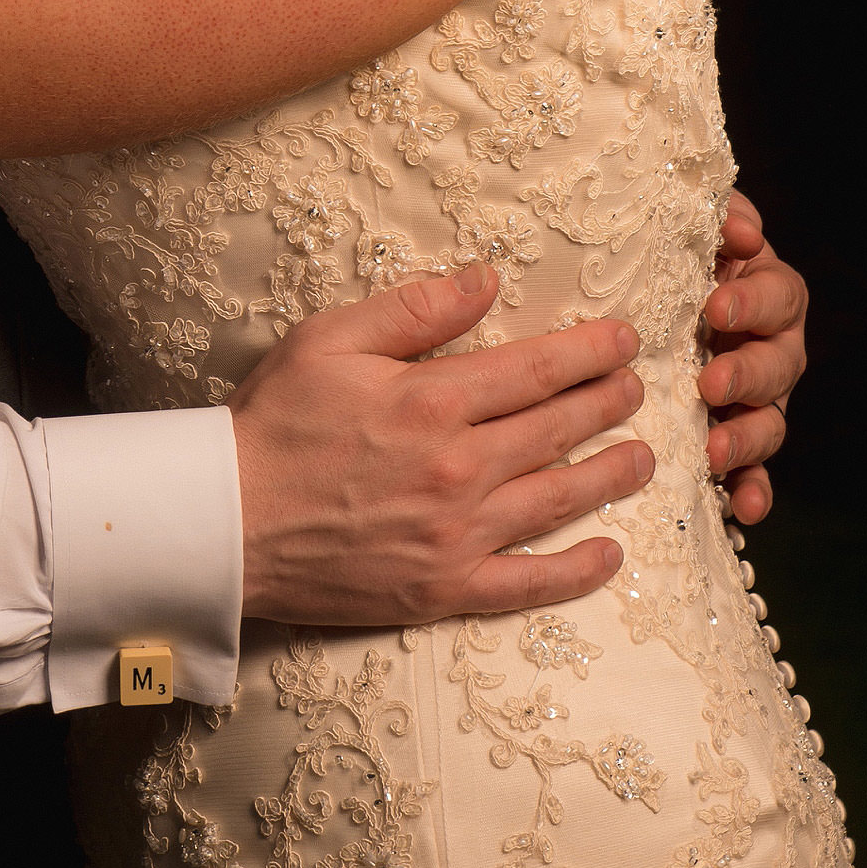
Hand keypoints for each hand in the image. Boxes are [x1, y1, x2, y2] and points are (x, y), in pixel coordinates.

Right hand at [231, 265, 650, 623]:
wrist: (223, 522)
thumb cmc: (271, 424)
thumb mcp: (329, 339)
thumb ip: (414, 309)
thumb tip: (486, 279)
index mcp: (434, 401)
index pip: (537, 370)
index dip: (590, 352)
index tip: (623, 339)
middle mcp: (460, 468)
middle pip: (559, 429)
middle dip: (607, 403)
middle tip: (636, 388)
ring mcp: (457, 535)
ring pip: (559, 500)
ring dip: (611, 475)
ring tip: (643, 458)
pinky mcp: (443, 589)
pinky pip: (529, 585)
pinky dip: (577, 572)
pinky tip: (609, 555)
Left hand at [698, 188, 806, 526]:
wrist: (646, 300)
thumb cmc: (674, 259)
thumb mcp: (693, 227)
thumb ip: (720, 218)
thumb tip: (742, 232)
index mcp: (768, 294)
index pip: (778, 296)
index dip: (753, 302)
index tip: (716, 305)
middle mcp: (774, 350)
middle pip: (778, 367)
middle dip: (746, 376)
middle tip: (709, 383)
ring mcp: (757, 401)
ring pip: (768, 425)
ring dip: (745, 440)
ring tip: (713, 451)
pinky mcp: (735, 442)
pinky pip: (752, 473)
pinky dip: (751, 491)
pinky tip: (744, 510)